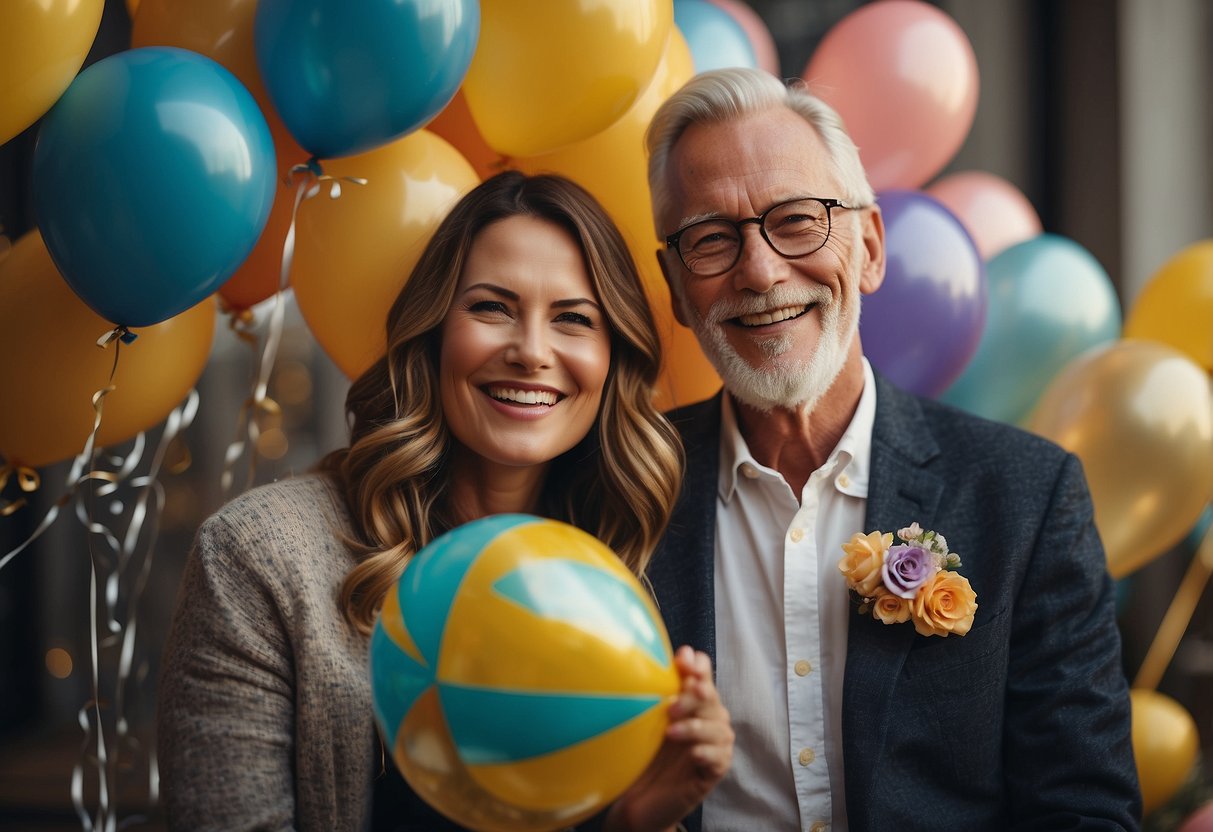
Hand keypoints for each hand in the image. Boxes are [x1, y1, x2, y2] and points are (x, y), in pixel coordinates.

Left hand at [603, 646, 732, 831]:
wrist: (640, 798)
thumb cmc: (645, 754)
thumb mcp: (647, 720)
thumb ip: (657, 691)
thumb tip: (658, 659)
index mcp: (694, 702)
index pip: (704, 675)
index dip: (698, 666)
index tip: (682, 661)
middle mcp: (710, 719)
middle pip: (711, 698)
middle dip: (693, 697)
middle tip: (669, 705)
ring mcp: (715, 745)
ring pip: (718, 728)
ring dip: (695, 727)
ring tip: (670, 732)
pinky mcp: (715, 770)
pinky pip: (719, 757)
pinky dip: (706, 752)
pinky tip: (692, 754)